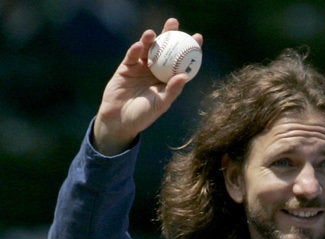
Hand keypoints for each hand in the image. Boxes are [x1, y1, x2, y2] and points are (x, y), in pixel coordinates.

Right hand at [93, 18, 202, 155]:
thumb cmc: (144, 116)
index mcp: (168, 78)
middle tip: (174, 23)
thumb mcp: (161, 104)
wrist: (120, 121)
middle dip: (169, 34)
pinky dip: (135, 50)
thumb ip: (172, 90)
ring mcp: (141, 67)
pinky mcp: (126, 68)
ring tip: (152, 34)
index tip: (198, 37)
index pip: (181, 60)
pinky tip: (138, 45)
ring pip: (147, 49)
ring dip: (149, 39)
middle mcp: (156, 70)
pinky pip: (132, 56)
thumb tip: (184, 76)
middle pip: (165, 48)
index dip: (189, 48)